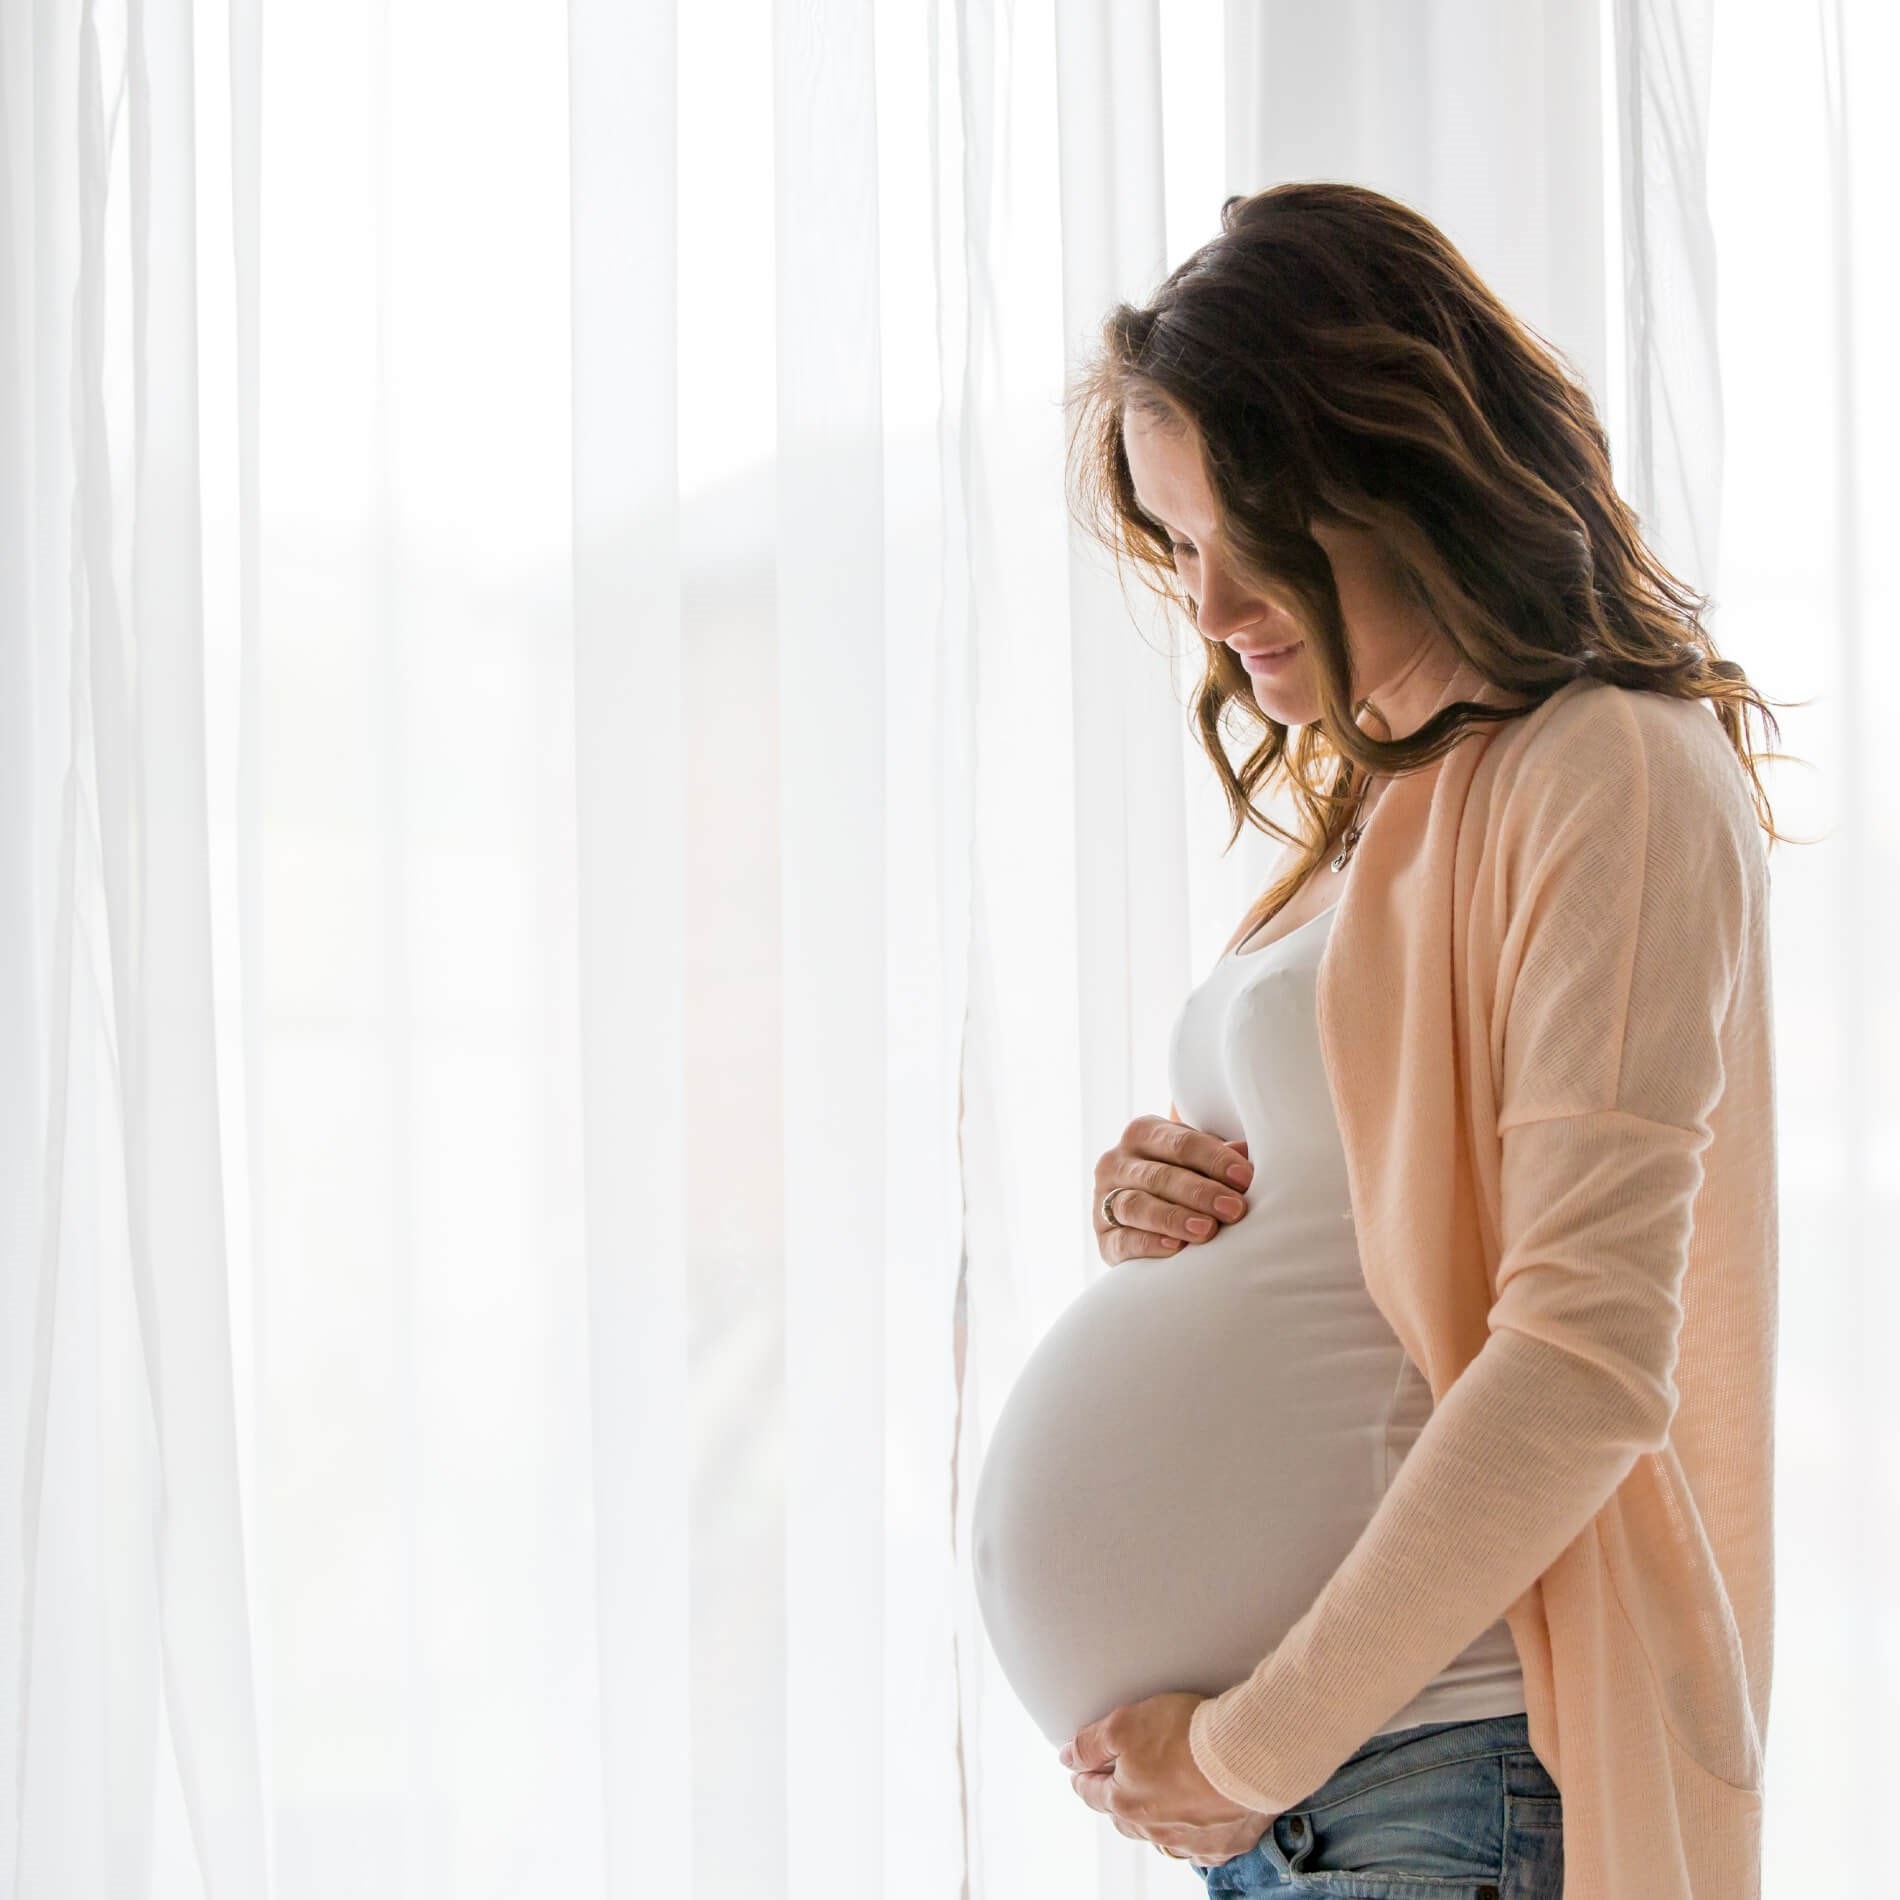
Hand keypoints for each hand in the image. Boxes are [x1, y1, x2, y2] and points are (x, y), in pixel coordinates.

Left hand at [1058, 1691, 1276, 1868]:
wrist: (1247, 1755)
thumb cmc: (1184, 1736)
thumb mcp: (1124, 1725)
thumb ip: (1091, 1743)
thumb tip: (1066, 1757)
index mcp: (1126, 1804)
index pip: (1092, 1793)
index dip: (1083, 1777)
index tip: (1079, 1771)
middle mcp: (1155, 1831)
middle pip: (1125, 1817)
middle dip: (1117, 1800)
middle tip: (1116, 1783)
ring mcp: (1191, 1843)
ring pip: (1162, 1836)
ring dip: (1156, 1819)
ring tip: (1156, 1800)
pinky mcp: (1225, 1843)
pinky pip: (1201, 1846)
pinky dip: (1195, 1834)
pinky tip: (1198, 1820)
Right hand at [1093, 1115, 1251, 1266]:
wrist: (1147, 1219)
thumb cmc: (1184, 1180)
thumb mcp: (1199, 1162)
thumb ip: (1221, 1156)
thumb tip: (1249, 1152)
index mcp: (1142, 1133)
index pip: (1180, 1142)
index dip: (1214, 1159)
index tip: (1245, 1178)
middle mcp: (1116, 1162)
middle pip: (1159, 1176)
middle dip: (1200, 1192)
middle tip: (1234, 1209)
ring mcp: (1103, 1199)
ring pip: (1136, 1205)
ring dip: (1174, 1217)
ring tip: (1207, 1230)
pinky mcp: (1103, 1238)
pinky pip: (1123, 1240)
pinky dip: (1149, 1243)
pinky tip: (1175, 1247)